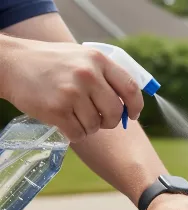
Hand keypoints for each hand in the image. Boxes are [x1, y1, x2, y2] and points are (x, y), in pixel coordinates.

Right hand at [1, 36, 142, 141]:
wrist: (12, 64)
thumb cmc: (51, 64)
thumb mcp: (82, 58)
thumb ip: (105, 77)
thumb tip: (128, 106)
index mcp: (98, 60)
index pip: (130, 88)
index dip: (135, 107)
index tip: (132, 115)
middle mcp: (88, 75)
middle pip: (115, 113)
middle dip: (110, 122)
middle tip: (99, 119)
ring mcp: (72, 92)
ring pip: (96, 126)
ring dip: (88, 127)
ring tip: (73, 114)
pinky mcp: (57, 109)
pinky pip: (78, 134)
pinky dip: (74, 134)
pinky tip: (65, 123)